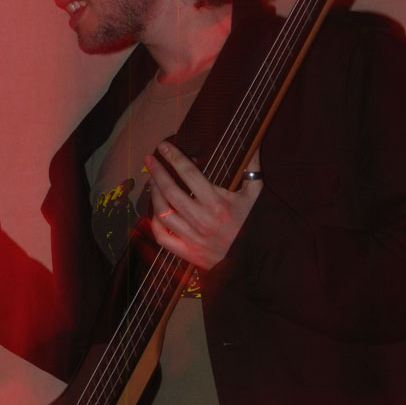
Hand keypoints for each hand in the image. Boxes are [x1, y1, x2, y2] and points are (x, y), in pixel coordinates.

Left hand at [145, 142, 262, 269]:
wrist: (256, 260)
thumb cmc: (255, 223)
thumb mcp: (256, 195)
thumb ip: (252, 168)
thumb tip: (254, 144)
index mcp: (218, 203)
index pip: (190, 174)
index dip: (174, 158)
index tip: (163, 146)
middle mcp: (202, 219)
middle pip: (171, 191)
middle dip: (158, 172)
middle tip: (149, 159)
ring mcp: (193, 237)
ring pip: (164, 213)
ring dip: (154, 194)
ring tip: (152, 180)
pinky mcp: (189, 252)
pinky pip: (163, 238)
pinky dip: (155, 223)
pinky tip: (155, 210)